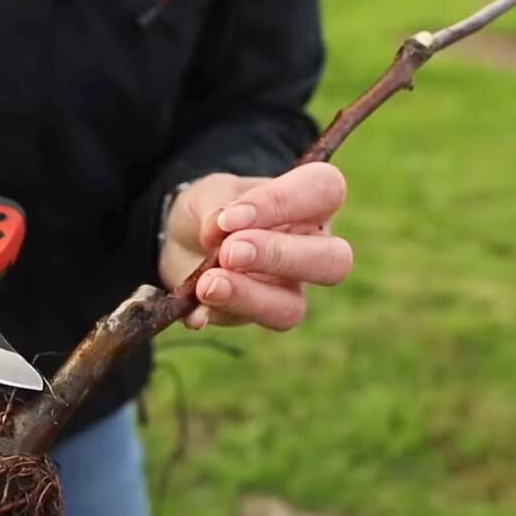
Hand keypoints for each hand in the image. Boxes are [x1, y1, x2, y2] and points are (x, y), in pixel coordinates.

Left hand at [158, 163, 352, 330]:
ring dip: (248, 295)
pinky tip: (194, 312)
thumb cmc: (211, 208)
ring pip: (294, 307)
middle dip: (278, 256)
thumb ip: (215, 207)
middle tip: (228, 253)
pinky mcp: (260, 316)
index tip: (230, 217)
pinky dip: (216, 316)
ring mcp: (290, 289)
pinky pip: (251, 325)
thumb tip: (217, 230)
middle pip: (334, 260)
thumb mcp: (207, 193)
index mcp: (310, 201)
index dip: (282, 202)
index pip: (325, 190)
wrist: (181, 239)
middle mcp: (313, 248)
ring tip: (207, 284)